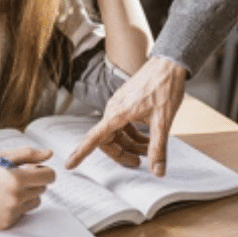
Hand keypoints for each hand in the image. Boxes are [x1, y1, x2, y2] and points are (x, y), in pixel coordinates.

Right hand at [0, 147, 54, 228]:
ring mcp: (12, 213)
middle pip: (42, 189)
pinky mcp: (7, 223)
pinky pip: (22, 213)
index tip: (33, 167)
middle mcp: (16, 198)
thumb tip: (49, 154)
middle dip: (33, 181)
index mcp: (16, 178)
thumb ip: (27, 154)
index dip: (42, 169)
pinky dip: (15, 206)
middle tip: (13, 176)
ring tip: (5, 188)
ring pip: (34, 202)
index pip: (49, 176)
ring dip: (27, 195)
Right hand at [66, 56, 186, 175]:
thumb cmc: (164, 87)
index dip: (81, 153)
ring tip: (148, 151)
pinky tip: (148, 139)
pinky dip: (133, 135)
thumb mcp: (163, 121)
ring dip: (129, 144)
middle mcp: (114, 109)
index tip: (69, 165)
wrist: (168, 64)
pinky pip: (123, 125)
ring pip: (116, 133)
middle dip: (120, 153)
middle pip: (106, 139)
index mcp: (117, 113)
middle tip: (137, 163)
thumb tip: (157, 172)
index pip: (94, 138)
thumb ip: (158, 148)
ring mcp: (120, 106)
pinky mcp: (126, 103)